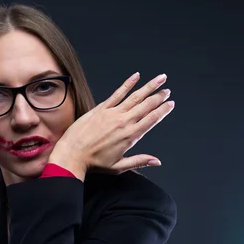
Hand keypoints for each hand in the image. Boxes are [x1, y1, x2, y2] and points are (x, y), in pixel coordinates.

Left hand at [49, 72, 173, 178]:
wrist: (72, 155)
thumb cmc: (93, 163)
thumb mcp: (118, 166)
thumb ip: (139, 161)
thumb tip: (157, 161)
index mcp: (130, 136)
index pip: (152, 119)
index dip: (163, 110)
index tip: (170, 104)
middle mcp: (123, 122)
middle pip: (146, 106)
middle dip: (159, 97)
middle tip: (168, 90)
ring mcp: (112, 113)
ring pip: (135, 97)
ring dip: (149, 87)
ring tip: (160, 79)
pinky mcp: (101, 109)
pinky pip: (117, 93)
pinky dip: (128, 84)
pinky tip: (136, 76)